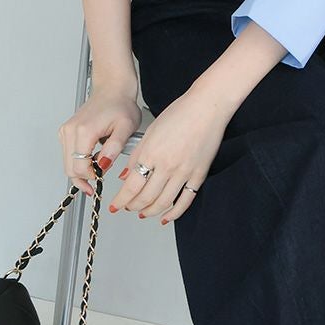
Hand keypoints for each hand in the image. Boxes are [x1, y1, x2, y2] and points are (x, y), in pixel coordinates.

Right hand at [57, 78, 142, 196]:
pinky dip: (78, 162)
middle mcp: (70, 131)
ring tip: (98, 170)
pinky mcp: (66, 132)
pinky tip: (92, 160)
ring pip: (67, 163)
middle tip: (99, 182)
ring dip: (81, 171)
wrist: (112, 89)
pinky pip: (68, 154)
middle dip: (84, 178)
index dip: (91, 178)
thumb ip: (114, 148)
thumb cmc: (120, 105)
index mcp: (84, 131)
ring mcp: (66, 131)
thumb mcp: (125, 128)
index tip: (101, 181)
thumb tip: (103, 165)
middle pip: (69, 168)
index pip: (79, 167)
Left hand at [107, 85, 229, 223]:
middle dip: (133, 206)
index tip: (116, 205)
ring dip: (150, 212)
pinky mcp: (198, 175)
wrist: (207, 108)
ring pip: (164, 202)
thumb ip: (137, 156)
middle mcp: (167, 165)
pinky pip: (185, 200)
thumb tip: (126, 177)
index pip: (132, 186)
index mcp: (152, 153)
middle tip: (127, 208)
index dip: (121, 200)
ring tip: (143, 213)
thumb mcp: (150, 132)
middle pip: (146, 197)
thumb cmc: (181, 113)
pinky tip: (166, 217)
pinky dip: (174, 212)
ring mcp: (184, 172)